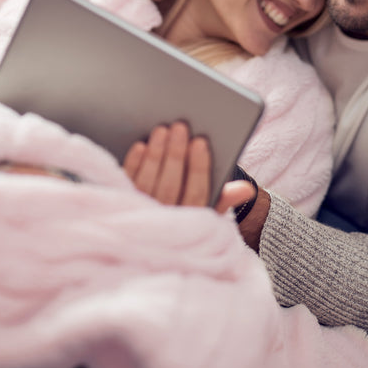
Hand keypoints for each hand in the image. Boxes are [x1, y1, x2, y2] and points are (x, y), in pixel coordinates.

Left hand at [123, 121, 254, 211]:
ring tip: (162, 129)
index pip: (198, 193)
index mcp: (191, 221)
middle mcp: (165, 222)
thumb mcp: (209, 211)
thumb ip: (225, 198)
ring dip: (155, 155)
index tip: (201, 141)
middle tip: (180, 126)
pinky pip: (127, 184)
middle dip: (176, 154)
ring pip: (148, 183)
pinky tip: (141, 145)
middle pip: (171, 186)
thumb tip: (246, 189)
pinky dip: (133, 165)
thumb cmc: (187, 212)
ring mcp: (141, 215)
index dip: (199, 167)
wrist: (151, 241)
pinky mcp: (121, 205)